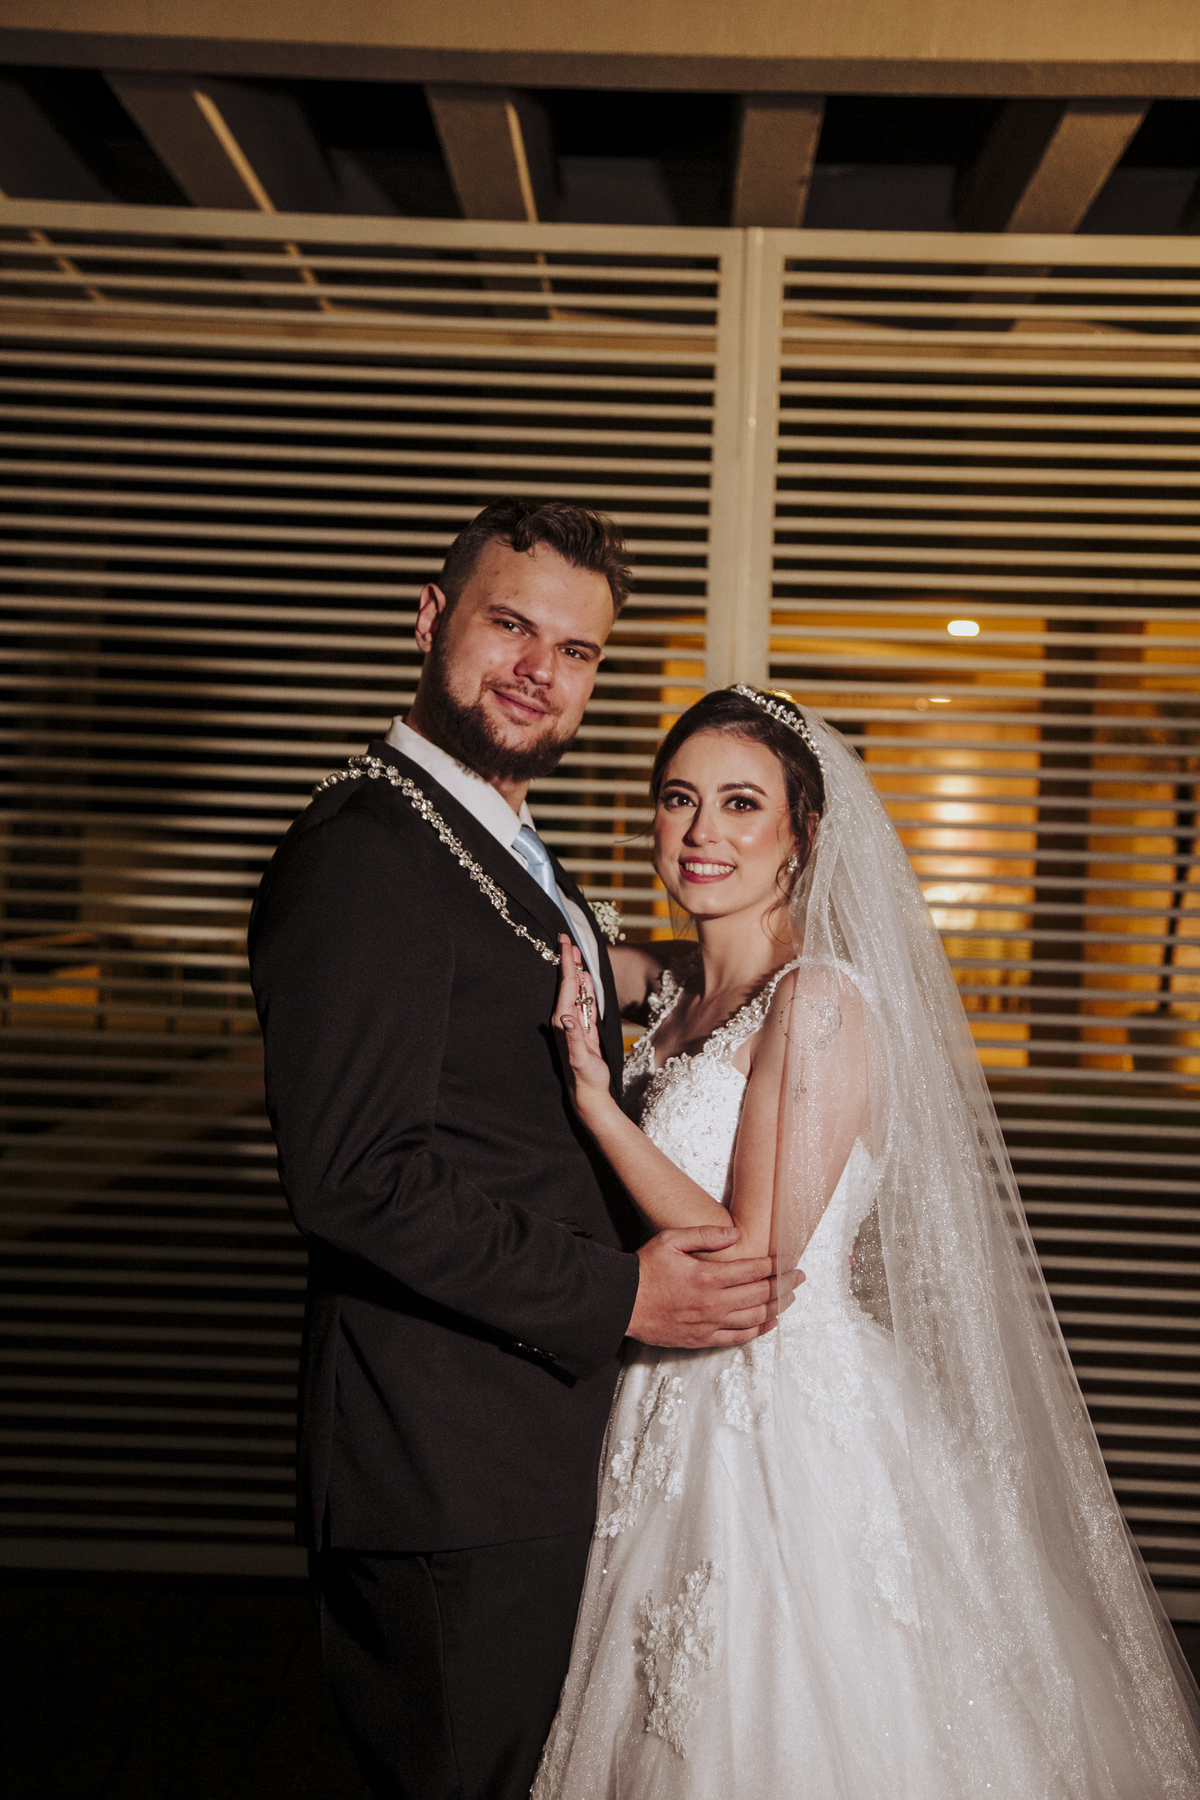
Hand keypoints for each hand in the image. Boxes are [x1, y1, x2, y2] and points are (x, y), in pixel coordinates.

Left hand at [552, 936, 611, 1115]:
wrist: (588, 1092)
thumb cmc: (585, 1077)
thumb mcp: (581, 1059)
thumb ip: (574, 1037)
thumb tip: (567, 1017)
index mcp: (563, 1021)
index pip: (566, 986)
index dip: (567, 964)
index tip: (566, 943)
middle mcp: (565, 1019)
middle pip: (568, 983)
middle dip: (568, 961)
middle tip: (567, 938)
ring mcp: (574, 1023)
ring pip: (576, 990)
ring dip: (576, 970)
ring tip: (575, 952)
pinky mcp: (584, 1028)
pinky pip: (585, 1002)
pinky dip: (585, 987)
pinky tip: (585, 978)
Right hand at [627, 1225, 803, 1348]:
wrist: (622, 1304)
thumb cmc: (644, 1270)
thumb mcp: (671, 1240)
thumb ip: (705, 1234)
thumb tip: (736, 1234)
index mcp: (708, 1277)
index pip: (754, 1271)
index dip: (776, 1264)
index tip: (790, 1259)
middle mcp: (713, 1303)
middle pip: (761, 1294)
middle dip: (785, 1284)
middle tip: (800, 1276)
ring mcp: (710, 1324)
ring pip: (755, 1317)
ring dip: (777, 1306)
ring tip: (790, 1296)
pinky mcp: (703, 1339)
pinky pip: (739, 1337)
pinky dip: (759, 1330)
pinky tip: (770, 1322)